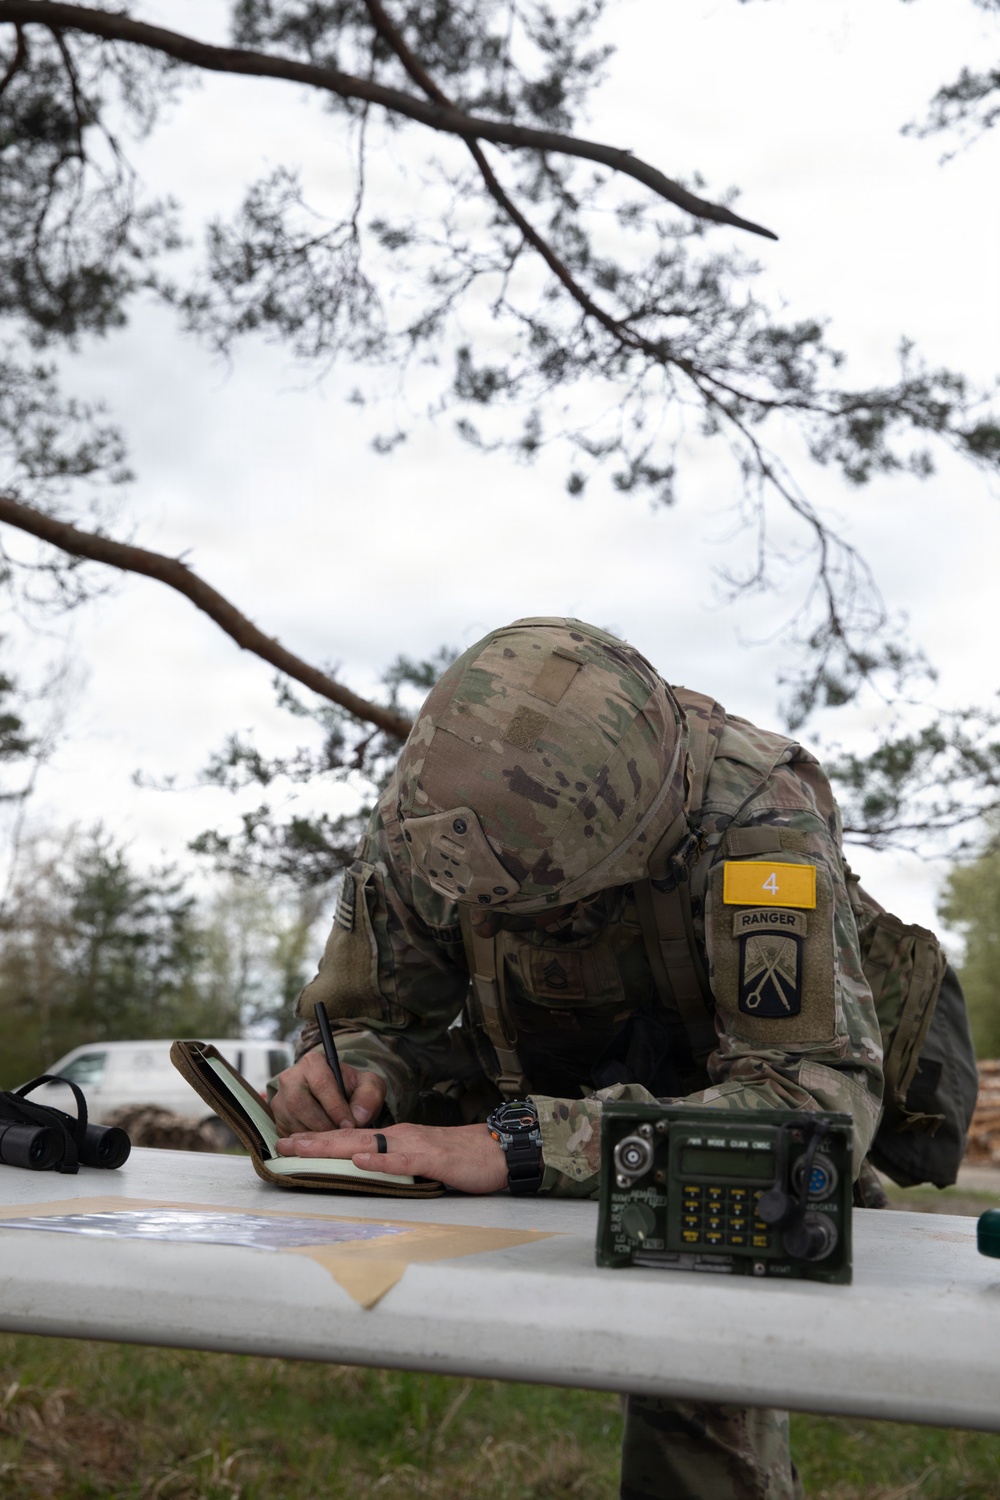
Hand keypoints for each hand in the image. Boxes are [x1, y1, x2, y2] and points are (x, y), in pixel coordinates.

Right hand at [270, 1048, 386, 1134]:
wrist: (338, 1096)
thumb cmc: (353, 1089)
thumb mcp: (369, 1086)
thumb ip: (370, 1095)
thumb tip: (359, 1116)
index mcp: (313, 1063)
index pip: (321, 1084)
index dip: (336, 1107)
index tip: (350, 1124)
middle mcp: (290, 1078)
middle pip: (299, 1104)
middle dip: (323, 1124)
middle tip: (340, 1135)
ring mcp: (280, 1100)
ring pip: (292, 1122)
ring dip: (315, 1136)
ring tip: (333, 1139)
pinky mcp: (277, 1120)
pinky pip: (288, 1135)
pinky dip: (306, 1143)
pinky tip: (321, 1143)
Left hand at [275, 1121, 509, 1194]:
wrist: (499, 1150)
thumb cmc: (462, 1158)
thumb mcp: (421, 1162)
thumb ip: (395, 1165)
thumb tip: (367, 1173)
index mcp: (396, 1139)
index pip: (351, 1139)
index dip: (319, 1142)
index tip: (290, 1144)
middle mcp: (400, 1137)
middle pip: (349, 1139)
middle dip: (313, 1141)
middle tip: (281, 1143)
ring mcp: (415, 1146)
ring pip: (368, 1145)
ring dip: (334, 1147)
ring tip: (305, 1148)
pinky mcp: (433, 1160)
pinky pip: (403, 1160)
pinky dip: (381, 1161)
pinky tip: (361, 1162)